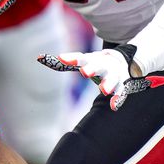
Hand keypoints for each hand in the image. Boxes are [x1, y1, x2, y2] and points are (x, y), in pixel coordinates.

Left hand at [38, 47, 163, 111]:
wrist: (124, 61)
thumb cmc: (97, 63)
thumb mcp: (84, 60)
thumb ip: (66, 61)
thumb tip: (39, 57)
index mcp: (92, 60)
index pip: (81, 58)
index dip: (72, 59)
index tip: (62, 59)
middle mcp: (103, 66)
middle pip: (97, 66)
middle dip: (91, 69)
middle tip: (84, 73)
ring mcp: (114, 76)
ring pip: (112, 79)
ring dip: (107, 84)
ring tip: (102, 90)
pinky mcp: (122, 85)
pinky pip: (121, 93)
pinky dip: (117, 99)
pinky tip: (113, 106)